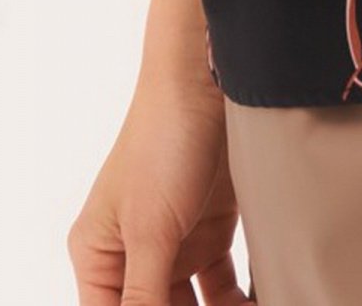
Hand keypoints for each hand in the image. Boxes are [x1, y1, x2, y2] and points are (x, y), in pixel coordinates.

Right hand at [67, 66, 251, 305]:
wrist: (208, 78)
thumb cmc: (162, 143)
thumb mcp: (149, 230)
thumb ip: (143, 297)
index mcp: (98, 256)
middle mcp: (131, 256)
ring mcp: (173, 244)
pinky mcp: (211, 232)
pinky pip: (224, 288)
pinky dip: (241, 303)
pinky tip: (262, 303)